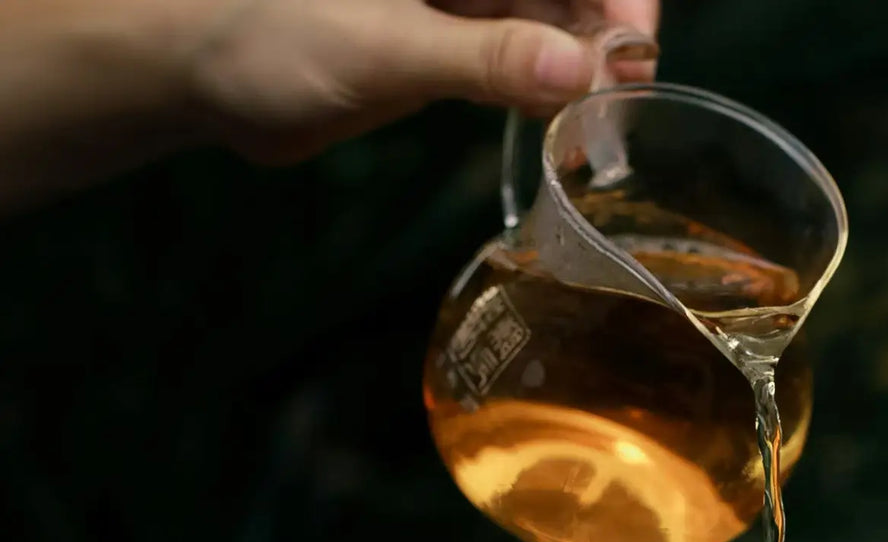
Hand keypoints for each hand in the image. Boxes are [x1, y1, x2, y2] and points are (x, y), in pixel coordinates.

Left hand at [189, 0, 659, 163]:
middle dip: (604, 30)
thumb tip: (582, 70)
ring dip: (583, 65)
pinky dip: (549, 88)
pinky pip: (519, 58)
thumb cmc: (267, 33)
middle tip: (627, 95)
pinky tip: (571, 122)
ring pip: (548, 21)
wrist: (200, 75)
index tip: (634, 41)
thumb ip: (483, 58)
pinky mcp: (447, 43)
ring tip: (607, 120)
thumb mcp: (383, 46)